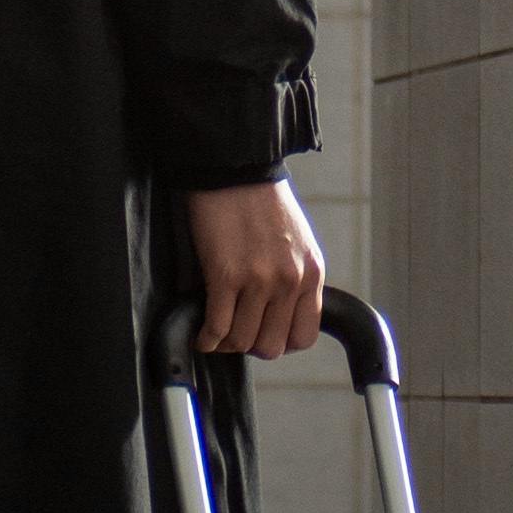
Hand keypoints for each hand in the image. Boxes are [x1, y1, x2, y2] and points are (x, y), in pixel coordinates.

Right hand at [187, 179, 325, 359]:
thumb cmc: (259, 199)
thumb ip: (293, 276)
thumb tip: (275, 311)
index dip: (280, 342)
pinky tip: (201, 335)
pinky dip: (206, 338)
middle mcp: (290, 280)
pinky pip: (217, 327)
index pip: (304, 336)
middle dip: (250, 346)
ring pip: (242, 341)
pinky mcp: (226, 275)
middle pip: (272, 346)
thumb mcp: (295, 241)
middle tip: (235, 334)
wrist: (235, 166)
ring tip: (214, 334)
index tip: (263, 335)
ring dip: (224, 343)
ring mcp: (259, 280)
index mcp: (311, 272)